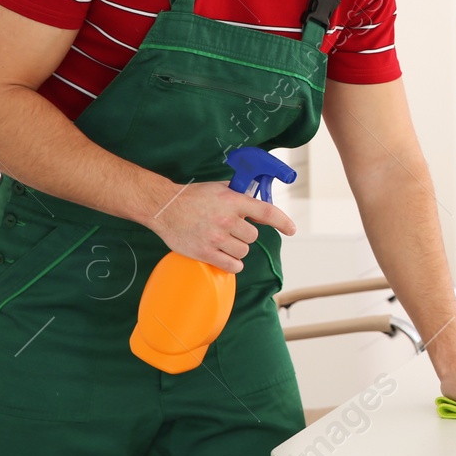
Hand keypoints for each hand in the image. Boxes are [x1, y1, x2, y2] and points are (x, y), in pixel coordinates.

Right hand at [145, 179, 296, 273]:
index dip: (283, 221)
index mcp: (232, 201)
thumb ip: (242, 197)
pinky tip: (225, 256)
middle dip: (246, 235)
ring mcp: (215, 237)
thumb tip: (262, 210)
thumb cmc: (193, 197)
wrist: (164, 207)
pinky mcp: (204, 252)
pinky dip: (232, 263)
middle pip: (253, 236)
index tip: (292, 229)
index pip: (266, 212)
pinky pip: (232, 265)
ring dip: (237, 248)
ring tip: (223, 240)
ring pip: (243, 251)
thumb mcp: (221, 189)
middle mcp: (226, 219)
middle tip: (231, 229)